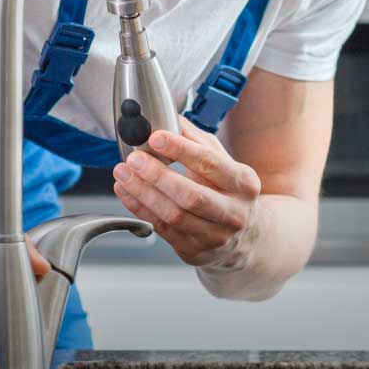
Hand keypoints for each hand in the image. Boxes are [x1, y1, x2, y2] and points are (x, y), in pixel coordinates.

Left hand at [111, 118, 261, 269]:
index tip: (156, 137)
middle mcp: (233, 212)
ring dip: (143, 193)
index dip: (180, 150)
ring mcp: (214, 235)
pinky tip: (127, 192)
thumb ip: (196, 140)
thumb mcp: (223, 162)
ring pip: (173, 215)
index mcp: (243, 183)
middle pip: (191, 195)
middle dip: (157, 176)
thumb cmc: (229, 191)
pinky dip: (139, 208)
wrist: (245, 236)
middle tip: (134, 158)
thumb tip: (169, 118)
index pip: (210, 164)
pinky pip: (161, 228)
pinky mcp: (194, 250)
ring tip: (124, 173)